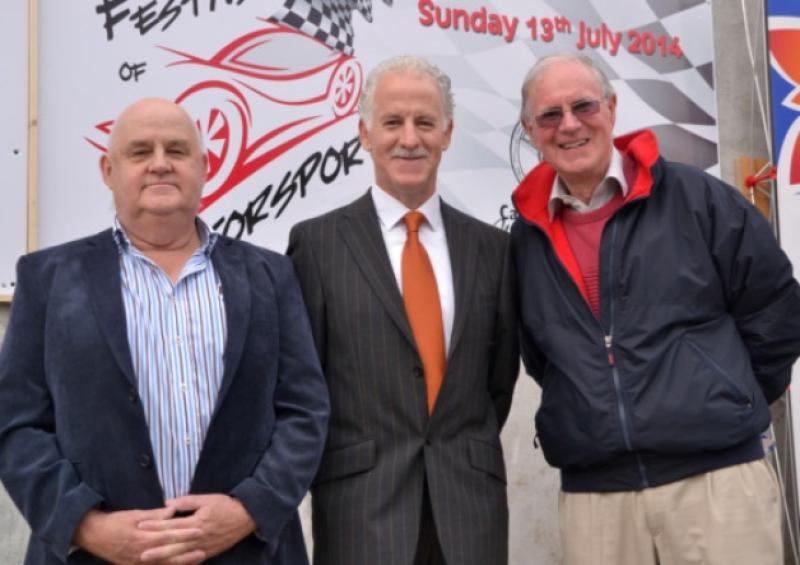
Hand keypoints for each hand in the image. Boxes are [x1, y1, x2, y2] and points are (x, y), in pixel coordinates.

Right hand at [73, 507, 204, 564]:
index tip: (200, 530)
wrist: (94, 536)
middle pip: (170, 553)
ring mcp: (138, 563)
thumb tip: (173, 510)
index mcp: (143, 537)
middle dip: (188, 550)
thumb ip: (155, 515)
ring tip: (199, 557)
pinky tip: (182, 564)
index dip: (185, 533)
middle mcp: (142, 553)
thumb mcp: (135, 515)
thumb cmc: (115, 522)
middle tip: (205, 547)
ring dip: (182, 561)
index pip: (169, 536)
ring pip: (165, 564)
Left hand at [137, 494, 256, 561]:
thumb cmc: (225, 505)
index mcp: (196, 522)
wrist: (246, 517)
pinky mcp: (208, 553)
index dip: (155, 525)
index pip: (172, 524)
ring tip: (150, 561)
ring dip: (165, 558)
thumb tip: (167, 504)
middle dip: (156, 549)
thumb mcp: (206, 498)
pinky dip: (180, 563)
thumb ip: (186, 501)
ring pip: (181, 555)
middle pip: (174, 544)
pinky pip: (191, 561)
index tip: (141, 525)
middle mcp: (198, 537)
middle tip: (140, 553)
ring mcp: (203, 547)